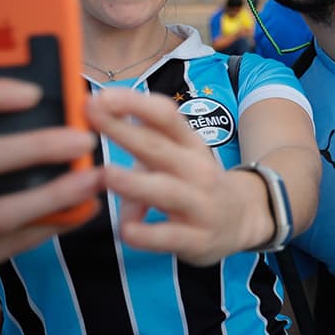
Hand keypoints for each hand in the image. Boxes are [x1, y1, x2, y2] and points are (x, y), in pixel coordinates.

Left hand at [87, 88, 268, 265]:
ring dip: (135, 183)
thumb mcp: (177, 159)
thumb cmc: (196, 182)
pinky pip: (170, 236)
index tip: (102, 96)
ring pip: (166, 191)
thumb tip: (102, 170)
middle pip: (158, 147)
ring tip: (106, 174)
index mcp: (189, 143)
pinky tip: (126, 230)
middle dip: (123, 130)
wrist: (242, 218)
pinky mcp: (197, 239)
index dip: (135, 103)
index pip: (166, 116)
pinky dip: (147, 234)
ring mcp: (199, 204)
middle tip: (91, 116)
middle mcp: (197, 169)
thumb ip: (138, 159)